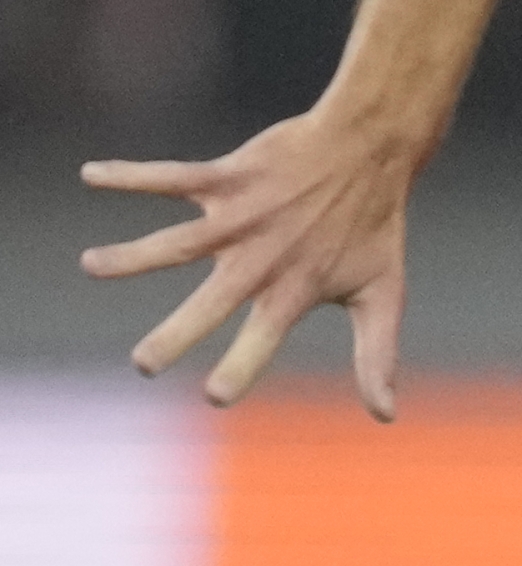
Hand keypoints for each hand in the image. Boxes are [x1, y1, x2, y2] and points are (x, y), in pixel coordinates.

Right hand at [80, 108, 413, 418]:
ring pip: (178, 241)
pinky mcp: (230, 177)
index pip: (263, 339)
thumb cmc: (374, 226)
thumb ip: (376, 355)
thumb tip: (386, 416)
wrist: (373, 149)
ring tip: (91, 264)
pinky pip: (172, 177)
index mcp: (294, 290)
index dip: (242, 367)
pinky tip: (91, 173)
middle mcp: (262, 258)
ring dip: (133, 254)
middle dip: (177, 333)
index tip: (215, 397)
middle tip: (143, 363)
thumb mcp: (382, 292)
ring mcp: (242, 217)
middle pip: (211, 303)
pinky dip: (130, 174)